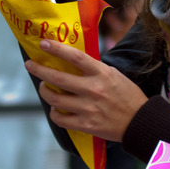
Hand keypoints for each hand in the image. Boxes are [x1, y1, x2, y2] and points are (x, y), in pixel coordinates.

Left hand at [24, 39, 148, 141]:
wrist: (139, 121)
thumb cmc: (127, 95)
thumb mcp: (113, 74)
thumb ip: (94, 69)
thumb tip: (72, 61)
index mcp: (101, 73)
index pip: (75, 57)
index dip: (57, 49)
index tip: (43, 43)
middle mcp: (93, 89)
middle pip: (58, 78)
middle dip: (39, 70)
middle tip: (30, 65)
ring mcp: (88, 108)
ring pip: (55, 99)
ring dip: (45, 91)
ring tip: (43, 87)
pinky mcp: (86, 125)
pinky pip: (61, 119)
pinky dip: (54, 113)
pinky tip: (56, 109)